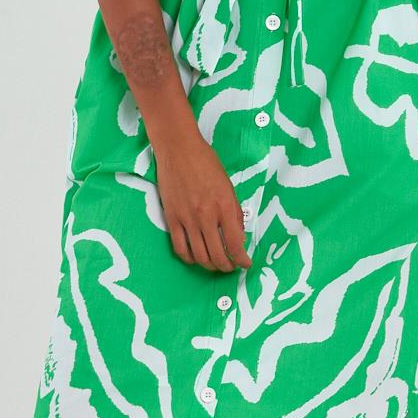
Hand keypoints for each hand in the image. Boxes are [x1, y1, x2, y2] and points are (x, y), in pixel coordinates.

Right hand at [153, 129, 252, 270]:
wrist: (178, 149)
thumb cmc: (206, 163)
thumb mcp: (228, 186)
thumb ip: (234, 212)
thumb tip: (237, 235)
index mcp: (225, 206)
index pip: (236, 244)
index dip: (242, 260)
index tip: (245, 264)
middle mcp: (206, 216)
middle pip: (218, 255)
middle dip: (227, 267)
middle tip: (231, 267)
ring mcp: (187, 219)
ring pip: (199, 256)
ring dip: (210, 266)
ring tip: (215, 264)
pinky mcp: (172, 219)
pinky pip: (180, 248)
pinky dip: (190, 258)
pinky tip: (196, 258)